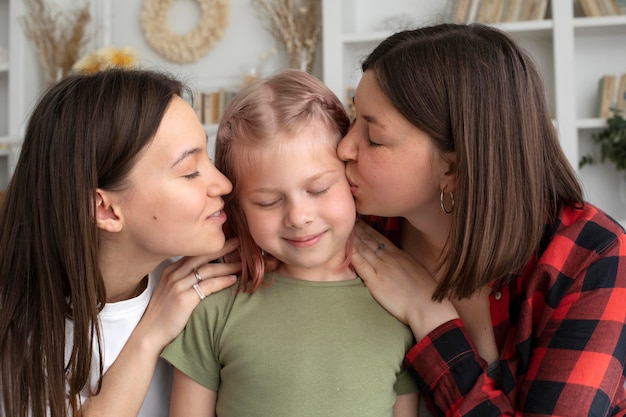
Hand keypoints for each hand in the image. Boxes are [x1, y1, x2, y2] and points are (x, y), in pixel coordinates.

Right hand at [138, 238, 239, 351]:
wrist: (150, 333)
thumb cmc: (164, 314)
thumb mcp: (171, 291)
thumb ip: (185, 280)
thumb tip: (208, 274)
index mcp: (171, 270)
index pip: (195, 252)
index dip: (213, 246)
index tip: (229, 242)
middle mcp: (174, 274)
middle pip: (203, 255)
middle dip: (223, 248)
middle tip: (239, 243)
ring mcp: (178, 286)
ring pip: (208, 269)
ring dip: (228, 265)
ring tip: (243, 264)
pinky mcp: (184, 299)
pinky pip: (208, 285)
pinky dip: (223, 281)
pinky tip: (233, 280)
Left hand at [351, 221, 458, 340]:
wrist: (429, 307)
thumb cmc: (427, 294)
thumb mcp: (416, 271)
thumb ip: (405, 265)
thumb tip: (399, 265)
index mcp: (400, 255)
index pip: (379, 237)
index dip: (368, 228)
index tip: (359, 220)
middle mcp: (390, 258)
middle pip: (369, 239)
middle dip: (357, 228)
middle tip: (347, 218)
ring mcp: (382, 268)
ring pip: (363, 248)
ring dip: (352, 237)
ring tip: (343, 228)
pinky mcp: (376, 281)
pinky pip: (361, 264)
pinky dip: (352, 254)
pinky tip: (345, 247)